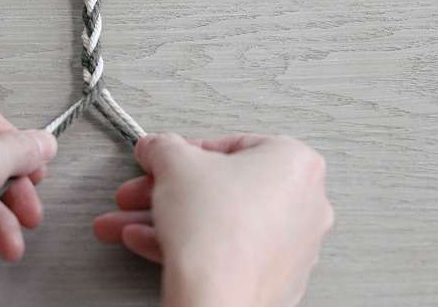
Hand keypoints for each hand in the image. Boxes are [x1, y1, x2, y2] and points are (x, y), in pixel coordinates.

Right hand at [93, 133, 332, 306]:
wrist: (217, 296)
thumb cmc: (215, 229)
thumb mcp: (174, 163)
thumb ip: (163, 147)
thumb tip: (157, 147)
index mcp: (295, 163)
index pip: (231, 146)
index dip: (185, 152)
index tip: (163, 159)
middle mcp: (305, 204)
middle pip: (222, 187)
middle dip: (170, 190)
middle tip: (144, 191)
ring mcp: (293, 247)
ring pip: (220, 221)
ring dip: (170, 218)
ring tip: (133, 222)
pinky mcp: (275, 280)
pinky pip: (227, 251)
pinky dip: (190, 244)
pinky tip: (152, 241)